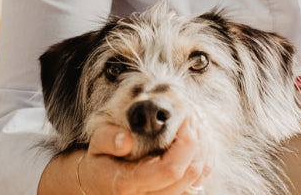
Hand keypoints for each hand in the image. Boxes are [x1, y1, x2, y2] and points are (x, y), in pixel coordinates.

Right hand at [80, 118, 213, 194]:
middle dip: (198, 143)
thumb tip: (127, 140)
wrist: (99, 183)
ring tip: (199, 126)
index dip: (185, 144)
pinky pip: (197, 184)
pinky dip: (203, 161)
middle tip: (194, 117)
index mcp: (129, 183)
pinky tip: (200, 142)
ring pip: (197, 181)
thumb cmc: (100, 160)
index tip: (186, 119)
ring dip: (204, 151)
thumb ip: (108, 139)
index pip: (169, 170)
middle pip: (189, 175)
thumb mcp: (96, 143)